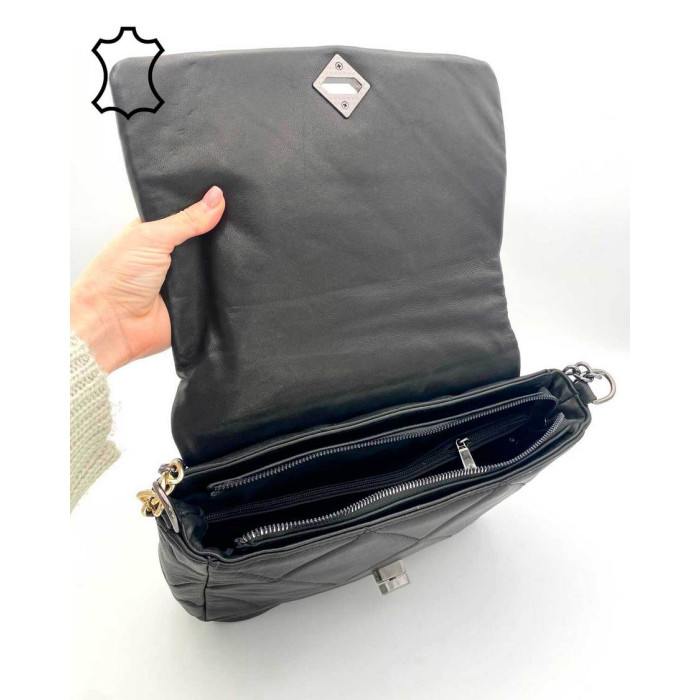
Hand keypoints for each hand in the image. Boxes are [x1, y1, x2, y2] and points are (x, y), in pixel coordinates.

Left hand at [70, 186, 224, 372]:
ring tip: (245, 247)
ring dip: (226, 261)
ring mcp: (187, 279)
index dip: (208, 205)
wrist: (114, 324)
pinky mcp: (198, 302)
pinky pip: (220, 291)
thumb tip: (217, 196)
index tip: (232, 193)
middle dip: (222, 233)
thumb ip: (186, 219)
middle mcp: (174, 255)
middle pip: (208, 239)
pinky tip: (241, 275)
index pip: (190, 213)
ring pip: (218, 266)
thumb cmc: (117, 278)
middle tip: (242, 220)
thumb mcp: (152, 236)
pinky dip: (227, 286)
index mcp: (158, 232)